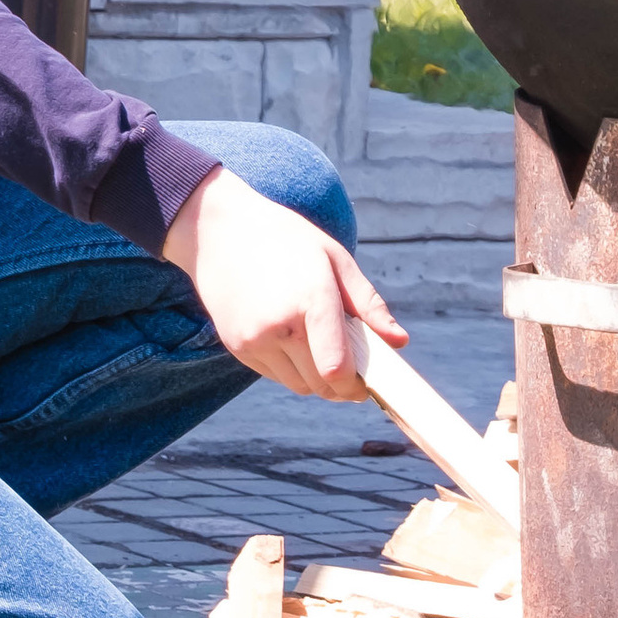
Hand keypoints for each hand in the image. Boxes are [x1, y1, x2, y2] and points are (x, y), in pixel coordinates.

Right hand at [161, 164, 406, 396]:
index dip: (356, 385)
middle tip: (353, 370)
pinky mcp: (237, 347)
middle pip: (320, 384)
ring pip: (298, 385)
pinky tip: (294, 340)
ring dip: (317, 380)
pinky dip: (292, 370)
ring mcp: (253, 339)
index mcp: (311, 299)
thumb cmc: (286, 240)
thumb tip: (400, 341)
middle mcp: (279, 325)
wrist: (218, 231)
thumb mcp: (335, 259)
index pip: (336, 367)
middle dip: (341, 386)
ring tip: (323, 349)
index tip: (368, 383)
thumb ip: (368, 304)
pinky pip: (275, 375)